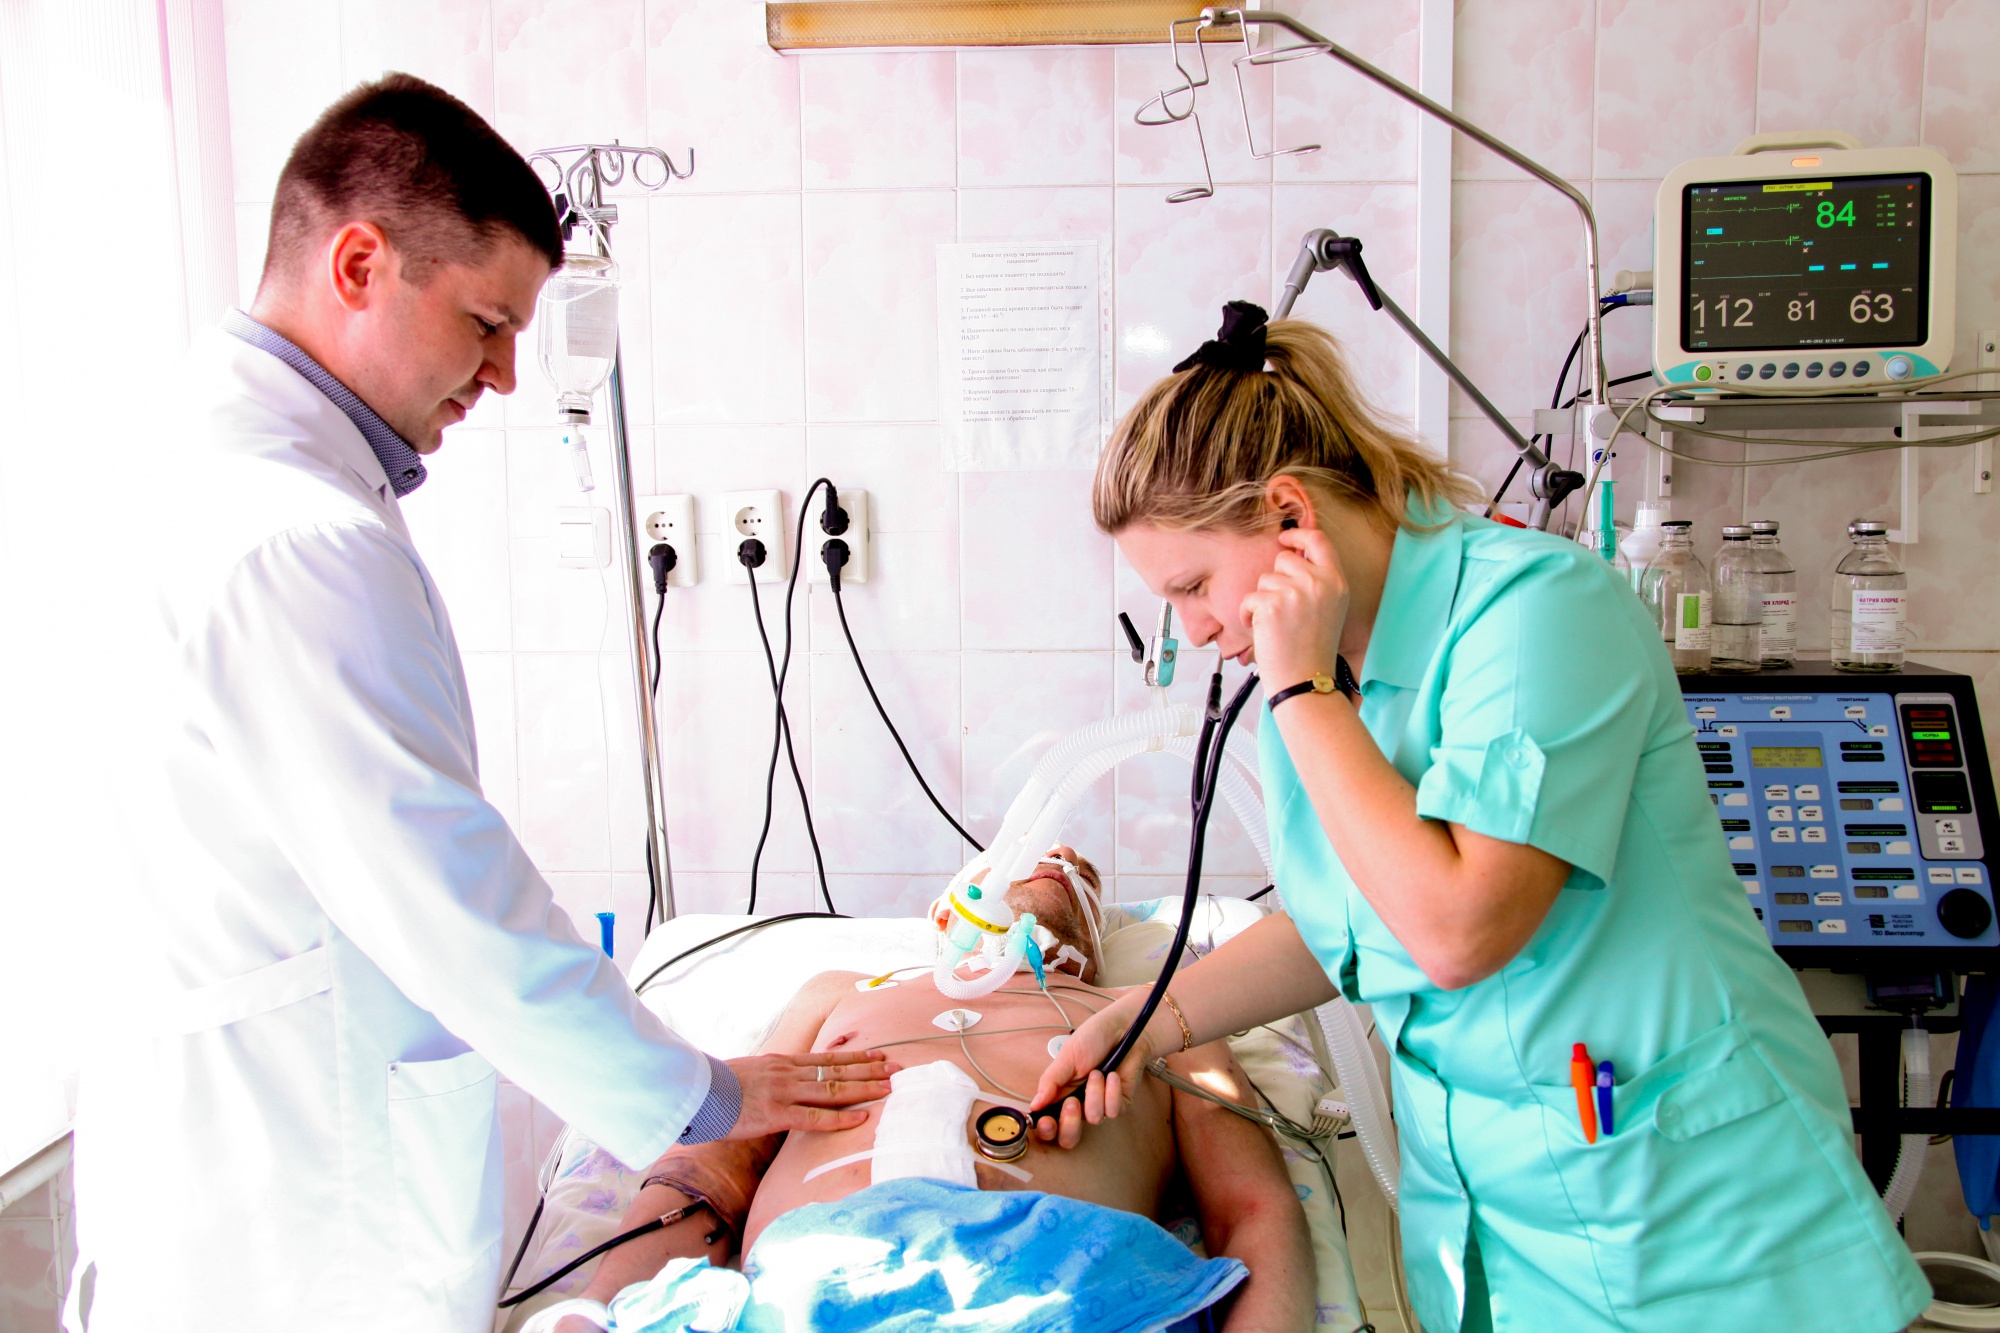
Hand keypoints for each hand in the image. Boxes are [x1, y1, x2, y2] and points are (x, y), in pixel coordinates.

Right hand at [723, 1049, 895, 1138]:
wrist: (694, 1092)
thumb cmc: (716, 1088)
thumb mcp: (749, 1074)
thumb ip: (771, 1079)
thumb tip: (785, 1086)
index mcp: (783, 1063)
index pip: (827, 1058)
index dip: (855, 1057)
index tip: (878, 1055)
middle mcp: (788, 1073)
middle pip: (837, 1070)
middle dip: (869, 1070)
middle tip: (897, 1069)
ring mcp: (784, 1092)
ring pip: (832, 1089)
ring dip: (863, 1089)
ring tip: (888, 1088)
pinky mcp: (776, 1114)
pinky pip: (815, 1117)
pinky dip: (840, 1117)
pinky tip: (861, 1117)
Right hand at [1027, 989, 1169, 1148]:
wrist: (1123, 1029)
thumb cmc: (1093, 1038)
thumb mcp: (1067, 1057)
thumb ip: (1050, 1082)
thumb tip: (1034, 1105)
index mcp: (1060, 1094)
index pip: (1049, 1122)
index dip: (1046, 1129)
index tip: (1046, 1121)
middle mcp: (1078, 1104)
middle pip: (1069, 1137)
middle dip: (1070, 1124)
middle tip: (1072, 1103)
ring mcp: (1099, 1105)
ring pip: (1093, 1119)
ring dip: (1095, 1093)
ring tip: (1098, 1072)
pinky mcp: (1120, 1103)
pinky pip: (1113, 1111)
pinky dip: (1112, 1091)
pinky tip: (1112, 1075)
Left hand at [1239, 525, 1349, 688]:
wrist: (1305, 680)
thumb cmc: (1313, 648)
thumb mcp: (1329, 607)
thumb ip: (1316, 579)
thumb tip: (1290, 552)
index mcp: (1336, 581)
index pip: (1318, 539)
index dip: (1298, 534)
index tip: (1284, 538)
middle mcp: (1319, 582)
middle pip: (1284, 558)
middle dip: (1276, 579)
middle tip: (1284, 608)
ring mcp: (1295, 592)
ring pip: (1265, 579)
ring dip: (1263, 600)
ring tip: (1277, 625)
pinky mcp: (1272, 605)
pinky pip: (1250, 598)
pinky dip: (1249, 614)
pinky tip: (1263, 631)